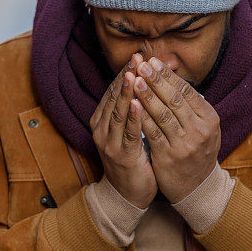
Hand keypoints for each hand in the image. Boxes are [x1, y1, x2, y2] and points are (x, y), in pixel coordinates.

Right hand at [90, 54, 157, 208]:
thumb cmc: (133, 159)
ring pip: (118, 112)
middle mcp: (102, 128)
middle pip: (113, 97)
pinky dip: (131, 117)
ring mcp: (109, 142)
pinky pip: (127, 133)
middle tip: (137, 57)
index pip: (113, 90)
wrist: (126, 195)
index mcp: (103, 120)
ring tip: (133, 73)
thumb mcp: (132, 130)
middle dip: (126, 76)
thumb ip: (136, 108)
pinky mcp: (120, 155)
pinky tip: (137, 103)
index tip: (138, 56)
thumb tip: (149, 83)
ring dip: (126, 92)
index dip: (126, 72)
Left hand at [133, 57, 220, 203]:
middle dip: (156, 79)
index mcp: (209, 118)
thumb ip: (191, 106)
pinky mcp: (169, 157)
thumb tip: (171, 76)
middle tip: (141, 64)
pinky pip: (152, 133)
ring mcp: (185, 144)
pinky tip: (131, 105)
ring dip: (146, 95)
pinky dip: (141, 118)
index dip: (167, 75)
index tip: (152, 61)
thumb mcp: (204, 128)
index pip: (186, 90)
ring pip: (162, 114)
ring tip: (134, 79)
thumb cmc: (197, 152)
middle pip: (174, 99)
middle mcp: (200, 130)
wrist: (198, 188)